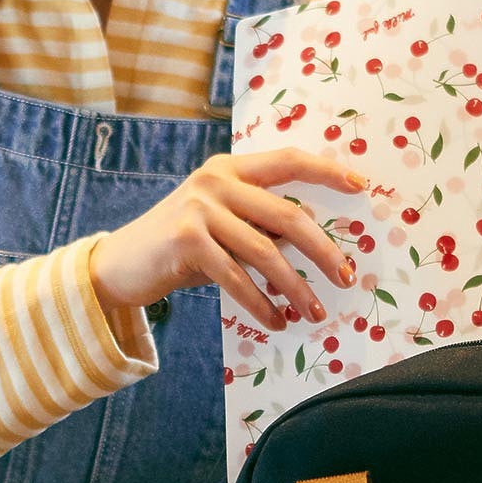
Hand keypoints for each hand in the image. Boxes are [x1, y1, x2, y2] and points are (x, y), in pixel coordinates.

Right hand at [88, 150, 366, 331]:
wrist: (119, 265)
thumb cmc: (179, 247)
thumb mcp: (221, 225)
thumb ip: (259, 224)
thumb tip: (314, 245)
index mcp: (229, 169)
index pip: (287, 161)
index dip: (327, 172)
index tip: (361, 187)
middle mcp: (216, 181)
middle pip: (287, 214)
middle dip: (322, 250)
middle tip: (346, 277)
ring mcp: (199, 208)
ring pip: (265, 252)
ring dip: (295, 288)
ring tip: (314, 313)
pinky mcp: (186, 240)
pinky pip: (237, 277)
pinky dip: (261, 304)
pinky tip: (275, 322)